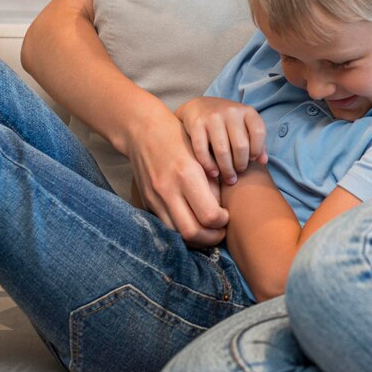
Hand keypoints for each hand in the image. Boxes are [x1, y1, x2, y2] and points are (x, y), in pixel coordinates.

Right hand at [125, 104, 228, 246]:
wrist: (143, 132)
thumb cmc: (179, 139)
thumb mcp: (202, 155)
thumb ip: (213, 184)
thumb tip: (224, 209)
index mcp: (187, 175)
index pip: (209, 215)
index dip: (222, 222)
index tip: (227, 215)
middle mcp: (169, 190)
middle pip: (192, 232)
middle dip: (211, 238)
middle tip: (221, 230)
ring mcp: (155, 198)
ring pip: (177, 234)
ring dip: (196, 239)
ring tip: (208, 231)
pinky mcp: (147, 203)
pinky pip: (166, 226)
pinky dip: (181, 231)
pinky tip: (191, 223)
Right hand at [176, 97, 267, 184]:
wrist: (199, 107)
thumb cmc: (227, 122)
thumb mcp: (244, 126)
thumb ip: (256, 142)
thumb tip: (263, 161)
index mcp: (246, 111)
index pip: (258, 132)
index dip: (257, 149)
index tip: (252, 159)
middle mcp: (230, 111)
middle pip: (241, 145)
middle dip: (241, 164)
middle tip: (239, 172)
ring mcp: (212, 117)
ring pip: (222, 150)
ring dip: (227, 169)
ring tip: (229, 177)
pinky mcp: (197, 124)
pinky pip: (203, 150)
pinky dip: (209, 165)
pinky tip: (214, 173)